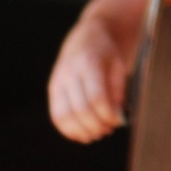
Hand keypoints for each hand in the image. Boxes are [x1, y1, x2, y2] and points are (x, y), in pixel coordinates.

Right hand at [47, 18, 128, 142]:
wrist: (86, 37)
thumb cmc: (106, 53)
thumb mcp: (118, 65)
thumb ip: (117, 91)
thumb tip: (117, 119)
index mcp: (88, 62)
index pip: (96, 97)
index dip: (107, 114)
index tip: (118, 121)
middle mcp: (69, 72)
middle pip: (80, 109)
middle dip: (96, 125)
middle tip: (108, 129)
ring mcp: (57, 81)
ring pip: (63, 116)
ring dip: (81, 131)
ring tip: (97, 133)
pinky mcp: (52, 90)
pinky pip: (56, 117)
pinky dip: (69, 130)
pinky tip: (83, 134)